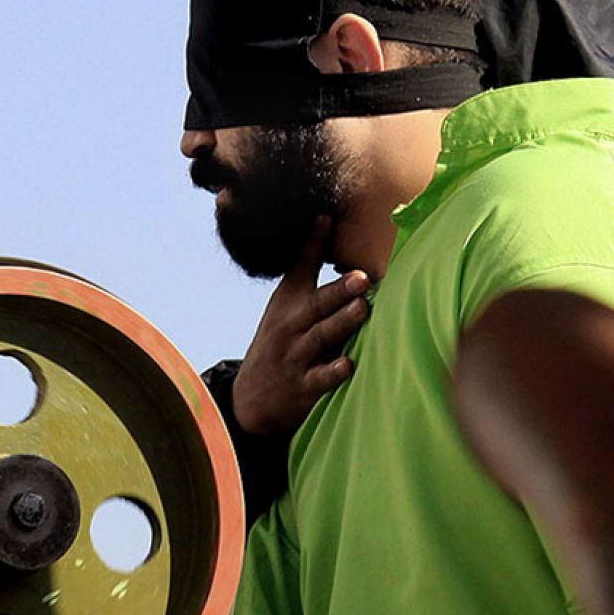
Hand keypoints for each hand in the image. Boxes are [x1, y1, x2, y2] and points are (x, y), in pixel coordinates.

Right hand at [232, 217, 370, 435]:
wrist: (251, 397)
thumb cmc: (279, 338)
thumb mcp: (285, 300)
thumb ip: (307, 262)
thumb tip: (326, 217)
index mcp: (289, 302)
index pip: (300, 268)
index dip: (313, 244)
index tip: (328, 219)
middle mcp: (292, 326)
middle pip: (317, 304)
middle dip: (339, 291)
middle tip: (362, 276)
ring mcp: (297, 357)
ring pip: (320, 337)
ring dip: (341, 324)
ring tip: (362, 310)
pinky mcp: (304, 387)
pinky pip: (319, 379)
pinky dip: (333, 372)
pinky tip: (349, 365)